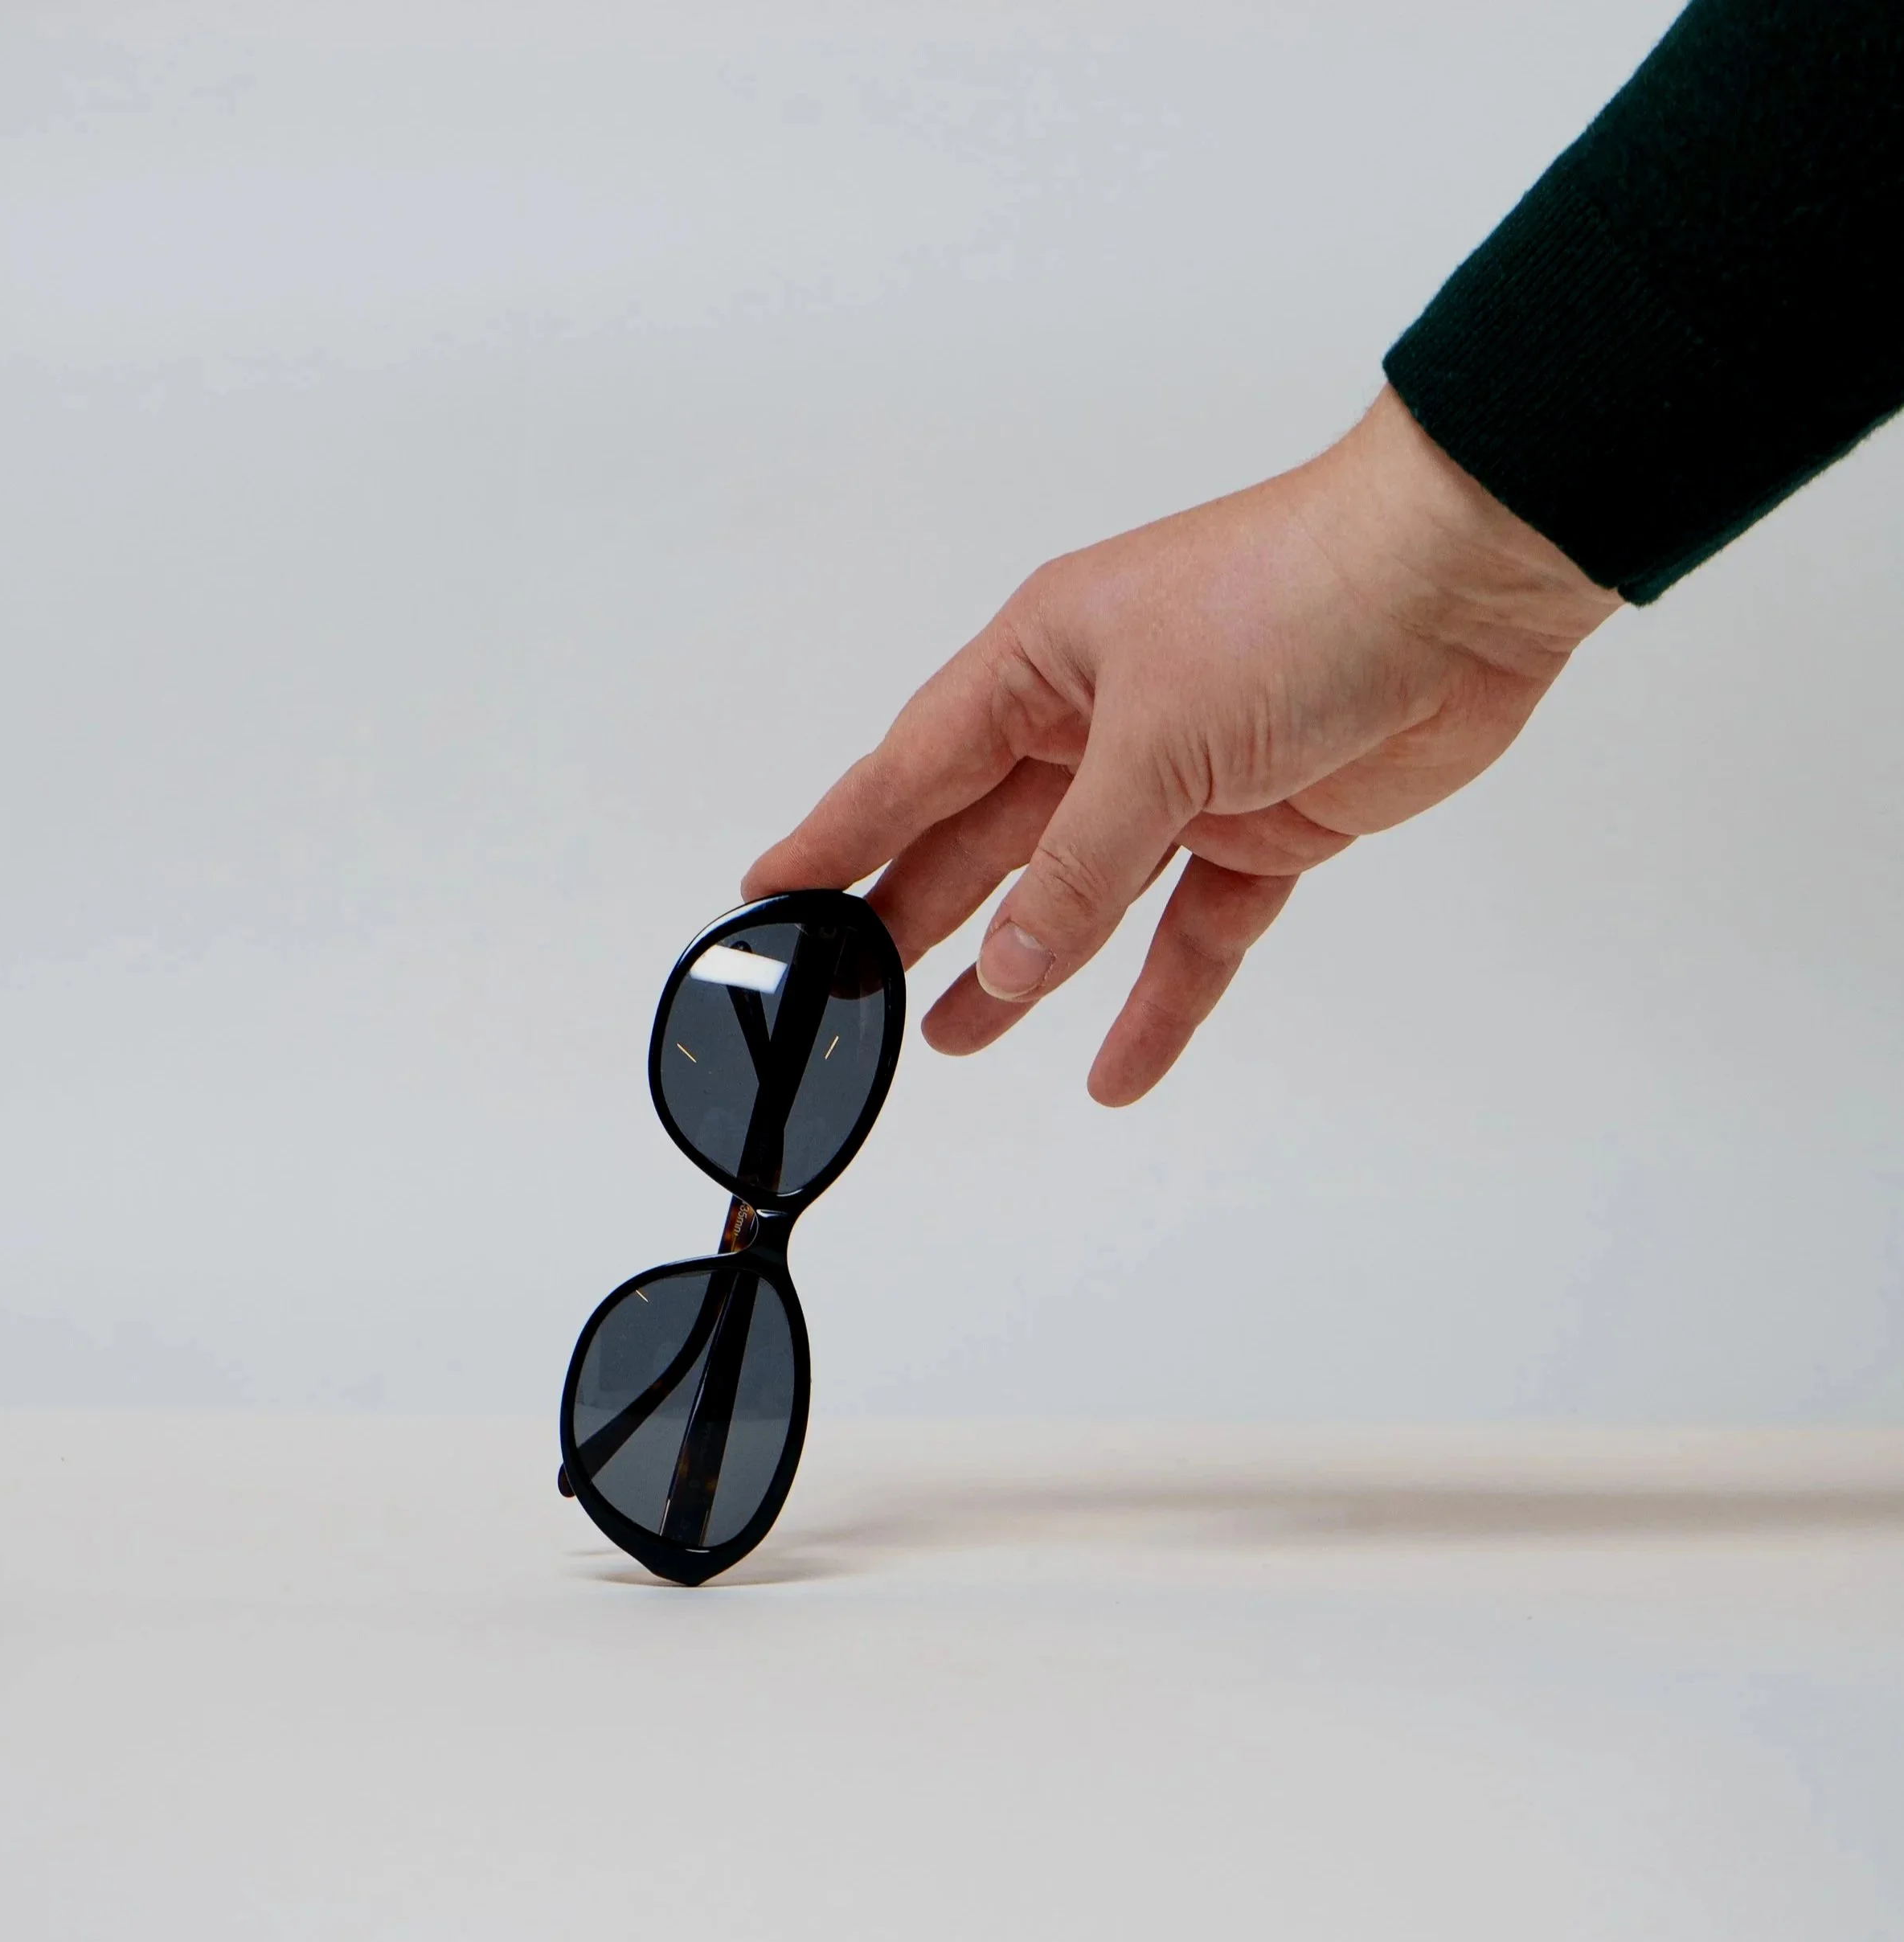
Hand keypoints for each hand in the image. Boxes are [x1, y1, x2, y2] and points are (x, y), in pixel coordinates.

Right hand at [744, 389, 1620, 1103]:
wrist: (1466, 579)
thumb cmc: (1297, 598)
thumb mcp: (1157, 739)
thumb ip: (1077, 866)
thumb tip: (1010, 962)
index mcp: (1042, 663)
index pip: (912, 767)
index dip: (839, 834)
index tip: (770, 889)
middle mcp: (1099, 720)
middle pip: (985, 842)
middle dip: (919, 918)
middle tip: (851, 991)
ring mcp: (1182, 778)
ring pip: (1080, 897)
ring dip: (1024, 970)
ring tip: (956, 1037)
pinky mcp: (1265, 828)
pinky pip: (1193, 931)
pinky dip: (1161, 998)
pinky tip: (1119, 1068)